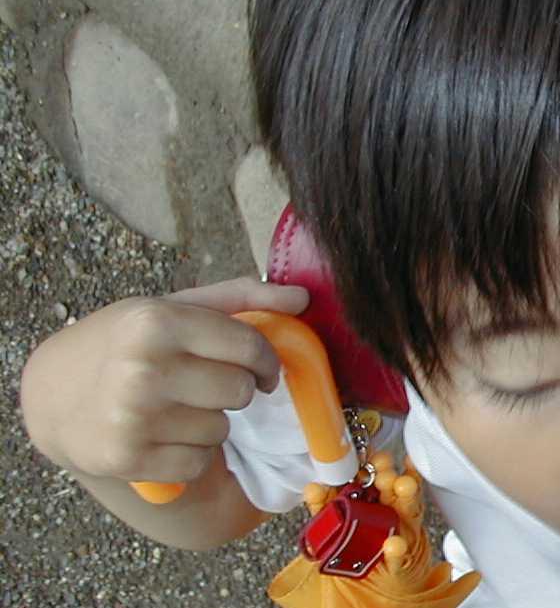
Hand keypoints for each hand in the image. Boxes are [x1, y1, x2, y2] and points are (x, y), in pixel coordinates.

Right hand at [20, 277, 308, 484]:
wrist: (54, 393)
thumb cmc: (127, 342)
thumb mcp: (174, 307)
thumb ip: (242, 299)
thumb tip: (303, 300)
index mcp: (157, 322)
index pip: (250, 347)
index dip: (268, 361)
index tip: (263, 369)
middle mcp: (142, 369)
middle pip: (240, 392)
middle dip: (234, 390)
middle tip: (205, 384)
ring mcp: (133, 418)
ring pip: (221, 430)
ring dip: (210, 422)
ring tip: (174, 406)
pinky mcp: (128, 459)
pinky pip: (198, 462)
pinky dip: (191, 453)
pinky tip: (163, 433)